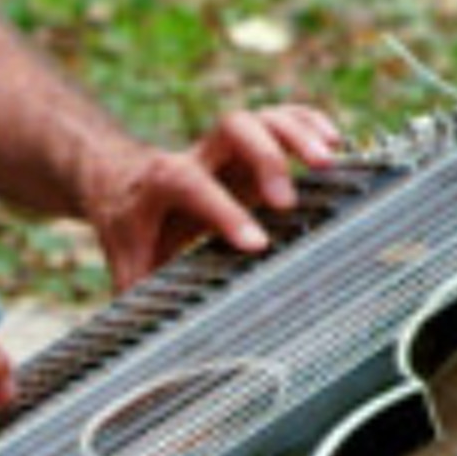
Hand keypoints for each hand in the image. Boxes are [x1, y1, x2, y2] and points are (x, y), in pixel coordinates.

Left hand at [81, 102, 345, 286]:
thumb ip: (137, 292)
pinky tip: (335, 142)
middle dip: (266, 157)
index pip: (193, 185)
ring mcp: (228, 144)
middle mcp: (199, 154)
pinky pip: (283, 116)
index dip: (225, 210)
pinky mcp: (251, 141)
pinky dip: (309, 122)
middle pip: (233, 128)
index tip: (257, 244)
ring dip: (297, 133)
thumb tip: (146, 339)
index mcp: (164, 181)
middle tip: (289, 202)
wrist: (121, 179)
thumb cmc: (129, 225)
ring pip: (263, 117)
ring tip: (328, 162)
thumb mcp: (124, 258)